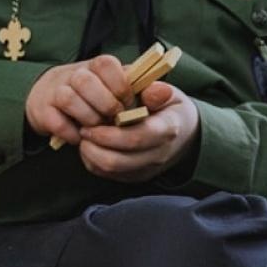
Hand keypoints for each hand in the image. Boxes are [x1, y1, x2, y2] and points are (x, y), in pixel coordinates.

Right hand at [25, 55, 133, 146]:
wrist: (49, 96)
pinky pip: (56, 121)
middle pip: (85, 81)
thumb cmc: (94, 95)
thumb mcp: (118, 88)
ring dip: (87, 117)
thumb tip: (166, 92)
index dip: (120, 86)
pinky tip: (80, 136)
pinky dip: (71, 132)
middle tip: (113, 119)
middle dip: (105, 105)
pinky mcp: (44, 111)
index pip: (106, 64)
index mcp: (95, 66)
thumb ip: (142, 90)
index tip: (127, 103)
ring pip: (68, 98)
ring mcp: (56, 91)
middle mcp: (73, 74)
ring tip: (96, 128)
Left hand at [77, 81, 198, 181]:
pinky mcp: (135, 176)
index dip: (109, 134)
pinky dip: (93, 160)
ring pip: (110, 170)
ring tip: (85, 136)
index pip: (136, 137)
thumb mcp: (171, 94)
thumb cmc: (169, 108)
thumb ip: (159, 91)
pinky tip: (91, 144)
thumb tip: (151, 90)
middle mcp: (157, 154)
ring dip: (91, 154)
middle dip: (94, 147)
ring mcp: (146, 168)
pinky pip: (107, 174)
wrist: (184, 133)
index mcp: (167, 130)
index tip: (90, 123)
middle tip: (83, 129)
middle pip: (118, 161)